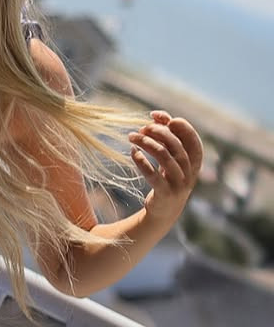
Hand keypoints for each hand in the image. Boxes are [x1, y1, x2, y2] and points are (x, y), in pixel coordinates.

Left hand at [128, 110, 203, 231]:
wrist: (164, 211)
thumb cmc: (167, 178)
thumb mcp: (172, 158)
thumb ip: (168, 138)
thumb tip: (157, 117)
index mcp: (195, 162)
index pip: (193, 139)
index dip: (179, 126)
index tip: (158, 116)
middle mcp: (190, 173)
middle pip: (176, 146)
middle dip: (158, 132)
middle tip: (141, 128)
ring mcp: (179, 184)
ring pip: (164, 157)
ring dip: (146, 143)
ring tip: (131, 137)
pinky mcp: (165, 193)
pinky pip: (152, 174)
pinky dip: (141, 161)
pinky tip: (132, 152)